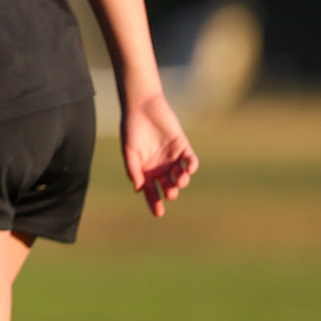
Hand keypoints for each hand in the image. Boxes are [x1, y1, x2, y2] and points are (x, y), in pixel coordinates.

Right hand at [122, 91, 198, 216]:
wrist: (142, 107)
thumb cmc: (132, 129)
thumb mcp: (129, 151)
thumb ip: (133, 169)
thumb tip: (138, 189)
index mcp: (145, 169)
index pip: (151, 190)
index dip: (154, 202)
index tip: (159, 213)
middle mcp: (159, 166)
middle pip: (167, 186)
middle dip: (170, 192)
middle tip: (170, 193)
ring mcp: (172, 157)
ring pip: (181, 176)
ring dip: (182, 182)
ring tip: (179, 181)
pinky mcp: (182, 146)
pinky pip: (191, 161)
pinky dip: (191, 166)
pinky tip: (188, 169)